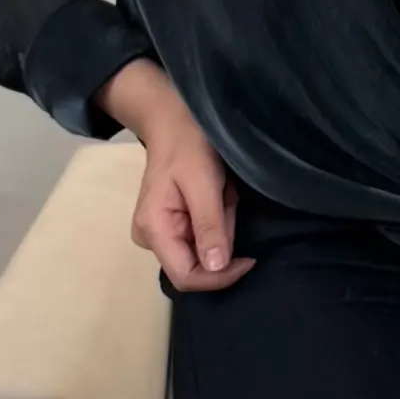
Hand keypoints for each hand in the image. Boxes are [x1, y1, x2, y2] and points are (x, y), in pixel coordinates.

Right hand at [100, 62, 255, 289]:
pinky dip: (218, 221)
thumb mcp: (204, 183)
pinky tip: (218, 197)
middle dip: (221, 240)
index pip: (185, 276)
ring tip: (222, 194)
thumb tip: (217, 267)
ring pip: (203, 252)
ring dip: (221, 228)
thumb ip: (210, 226)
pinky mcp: (170, 227)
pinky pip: (202, 238)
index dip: (219, 277)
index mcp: (153, 229)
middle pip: (196, 265)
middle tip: (228, 202)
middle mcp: (150, 238)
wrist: (174, 121)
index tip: (249, 259)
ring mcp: (159, 233)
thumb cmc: (188, 146)